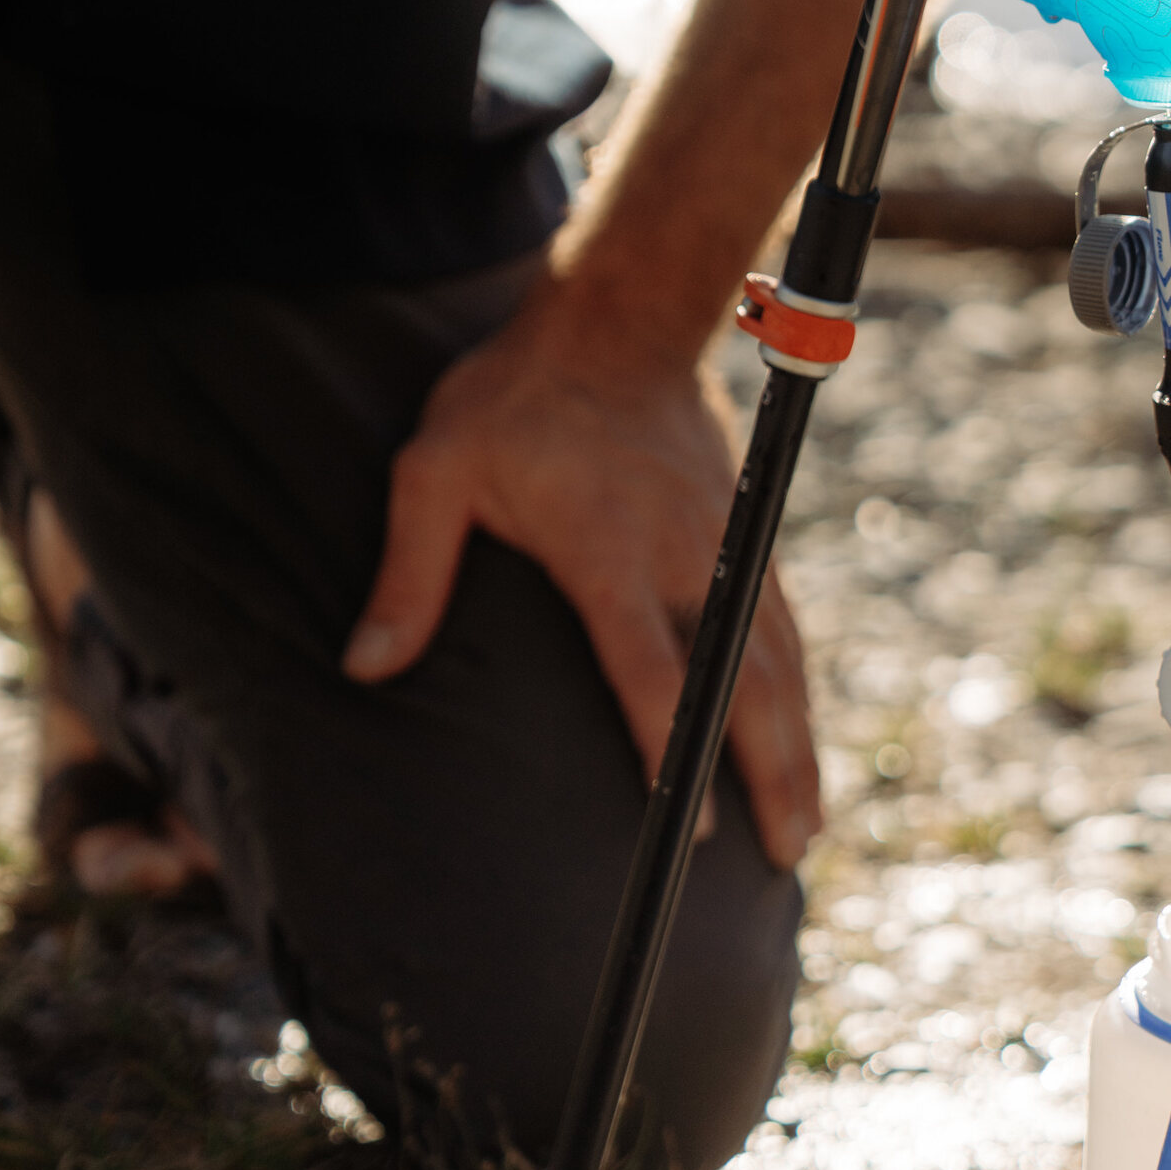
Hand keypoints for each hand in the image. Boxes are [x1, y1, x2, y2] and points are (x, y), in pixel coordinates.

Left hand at [341, 280, 818, 868]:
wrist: (617, 316)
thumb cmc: (514, 397)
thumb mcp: (436, 468)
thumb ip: (410, 571)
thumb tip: (366, 668)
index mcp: (609, 546)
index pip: (650, 663)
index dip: (668, 745)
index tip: (682, 822)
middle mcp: (686, 551)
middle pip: (743, 678)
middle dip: (770, 770)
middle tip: (782, 853)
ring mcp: (728, 541)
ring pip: (779, 659)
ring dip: (799, 745)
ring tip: (804, 828)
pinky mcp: (747, 532)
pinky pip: (785, 627)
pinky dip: (799, 693)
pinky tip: (802, 744)